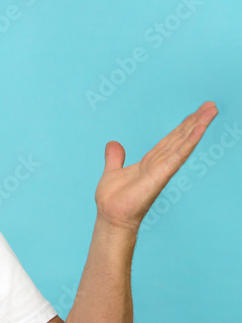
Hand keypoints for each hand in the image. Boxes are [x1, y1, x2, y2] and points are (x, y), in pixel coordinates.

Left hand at [94, 101, 218, 231]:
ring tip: (211, 110)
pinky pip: (179, 155)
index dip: (182, 126)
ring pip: (183, 143)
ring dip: (198, 126)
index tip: (195, 112)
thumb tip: (113, 143)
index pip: (170, 140)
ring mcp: (162, 169)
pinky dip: (190, 141)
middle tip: (211, 105)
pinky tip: (200, 128)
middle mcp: (160, 163)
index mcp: (150, 162)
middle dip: (195, 121)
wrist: (111, 217)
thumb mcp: (112, 172)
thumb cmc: (114, 200)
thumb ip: (115, 158)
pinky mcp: (161, 174)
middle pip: (181, 138)